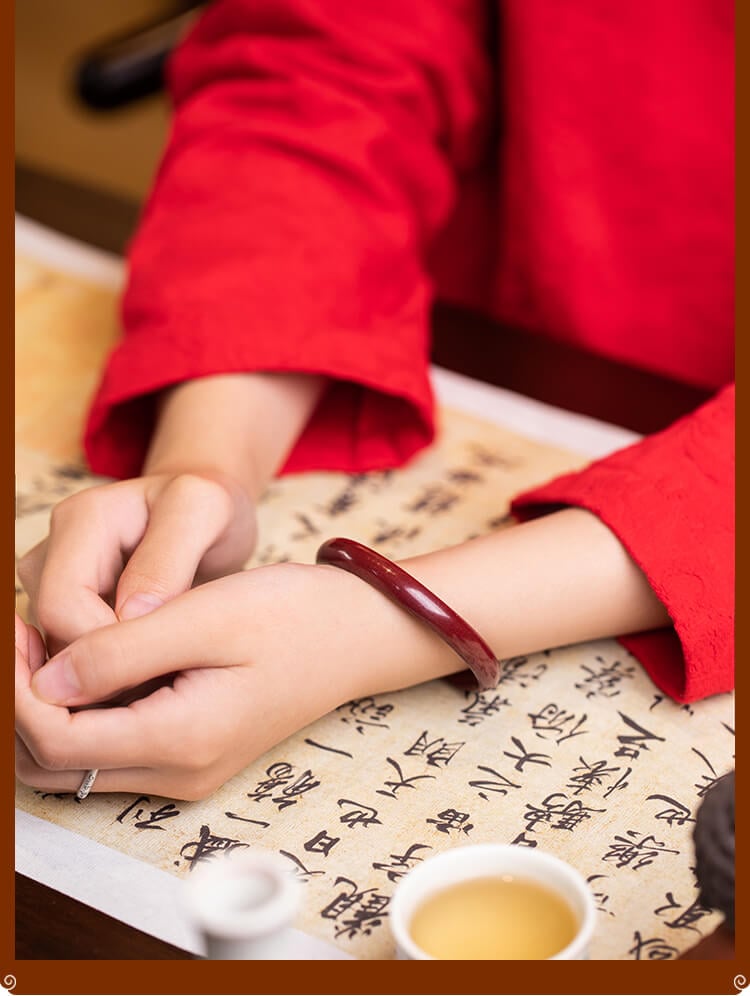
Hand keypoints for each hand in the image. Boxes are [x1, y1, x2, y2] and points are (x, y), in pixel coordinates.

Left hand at [15, 563, 450, 799]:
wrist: (355, 635)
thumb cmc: (291, 615)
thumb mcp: (208, 616)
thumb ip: (123, 652)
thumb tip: (45, 678)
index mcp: (182, 738)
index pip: (58, 740)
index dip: (17, 689)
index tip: (17, 626)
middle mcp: (179, 771)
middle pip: (57, 766)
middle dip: (22, 704)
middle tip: (22, 634)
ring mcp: (187, 770)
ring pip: (80, 765)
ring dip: (48, 711)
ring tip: (48, 643)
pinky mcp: (194, 753)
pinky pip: (113, 750)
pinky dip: (83, 713)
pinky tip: (91, 661)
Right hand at [17, 470, 256, 655]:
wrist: (203, 509)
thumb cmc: (206, 506)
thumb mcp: (204, 510)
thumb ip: (167, 559)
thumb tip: (130, 616)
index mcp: (82, 520)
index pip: (63, 606)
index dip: (108, 643)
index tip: (167, 656)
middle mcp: (54, 549)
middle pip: (55, 632)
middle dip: (110, 662)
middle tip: (172, 669)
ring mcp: (52, 579)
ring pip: (61, 649)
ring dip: (112, 669)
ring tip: (170, 663)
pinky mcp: (65, 606)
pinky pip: (75, 653)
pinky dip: (113, 668)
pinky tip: (156, 662)